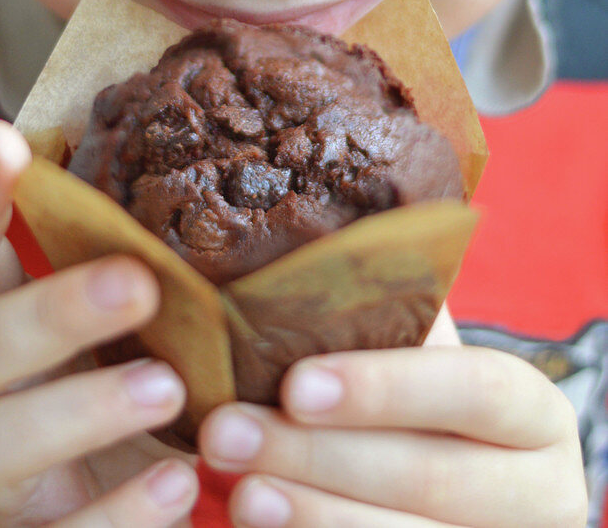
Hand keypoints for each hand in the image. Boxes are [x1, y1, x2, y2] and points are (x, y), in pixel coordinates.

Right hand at [0, 119, 199, 526]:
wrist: (144, 507)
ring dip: (81, 409)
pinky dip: (119, 510)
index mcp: (1, 328)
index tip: (1, 138)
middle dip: (48, 311)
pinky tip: (179, 482)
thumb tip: (220, 169)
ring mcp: (3, 481)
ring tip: (169, 388)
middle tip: (138, 284)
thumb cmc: (146, 389)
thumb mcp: (142, 326)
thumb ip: (148, 267)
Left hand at [198, 311, 587, 527]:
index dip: (387, 388)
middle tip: (227, 433)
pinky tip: (260, 525)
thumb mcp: (414, 358)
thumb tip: (291, 265)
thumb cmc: (412, 402)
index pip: (476, 389)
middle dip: (319, 456)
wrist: (436, 481)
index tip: (295, 385)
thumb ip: (382, 319)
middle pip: (433, 477)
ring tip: (238, 491)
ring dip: (312, 515)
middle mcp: (540, 493)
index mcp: (534, 414)